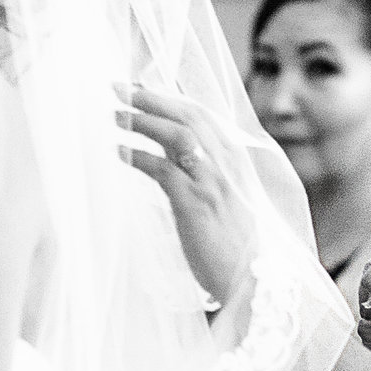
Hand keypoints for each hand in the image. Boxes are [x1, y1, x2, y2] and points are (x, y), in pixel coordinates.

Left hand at [118, 84, 257, 312]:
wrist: (256, 284)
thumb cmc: (239, 248)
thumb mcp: (229, 202)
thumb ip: (209, 175)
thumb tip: (175, 158)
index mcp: (236, 161)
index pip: (203, 115)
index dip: (170, 97)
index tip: (141, 86)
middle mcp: (227, 165)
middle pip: (188, 115)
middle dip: (151, 97)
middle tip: (117, 87)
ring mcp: (213, 183)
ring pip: (177, 134)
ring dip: (143, 120)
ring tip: (114, 115)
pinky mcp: (196, 204)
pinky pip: (163, 169)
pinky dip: (138, 156)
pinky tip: (120, 152)